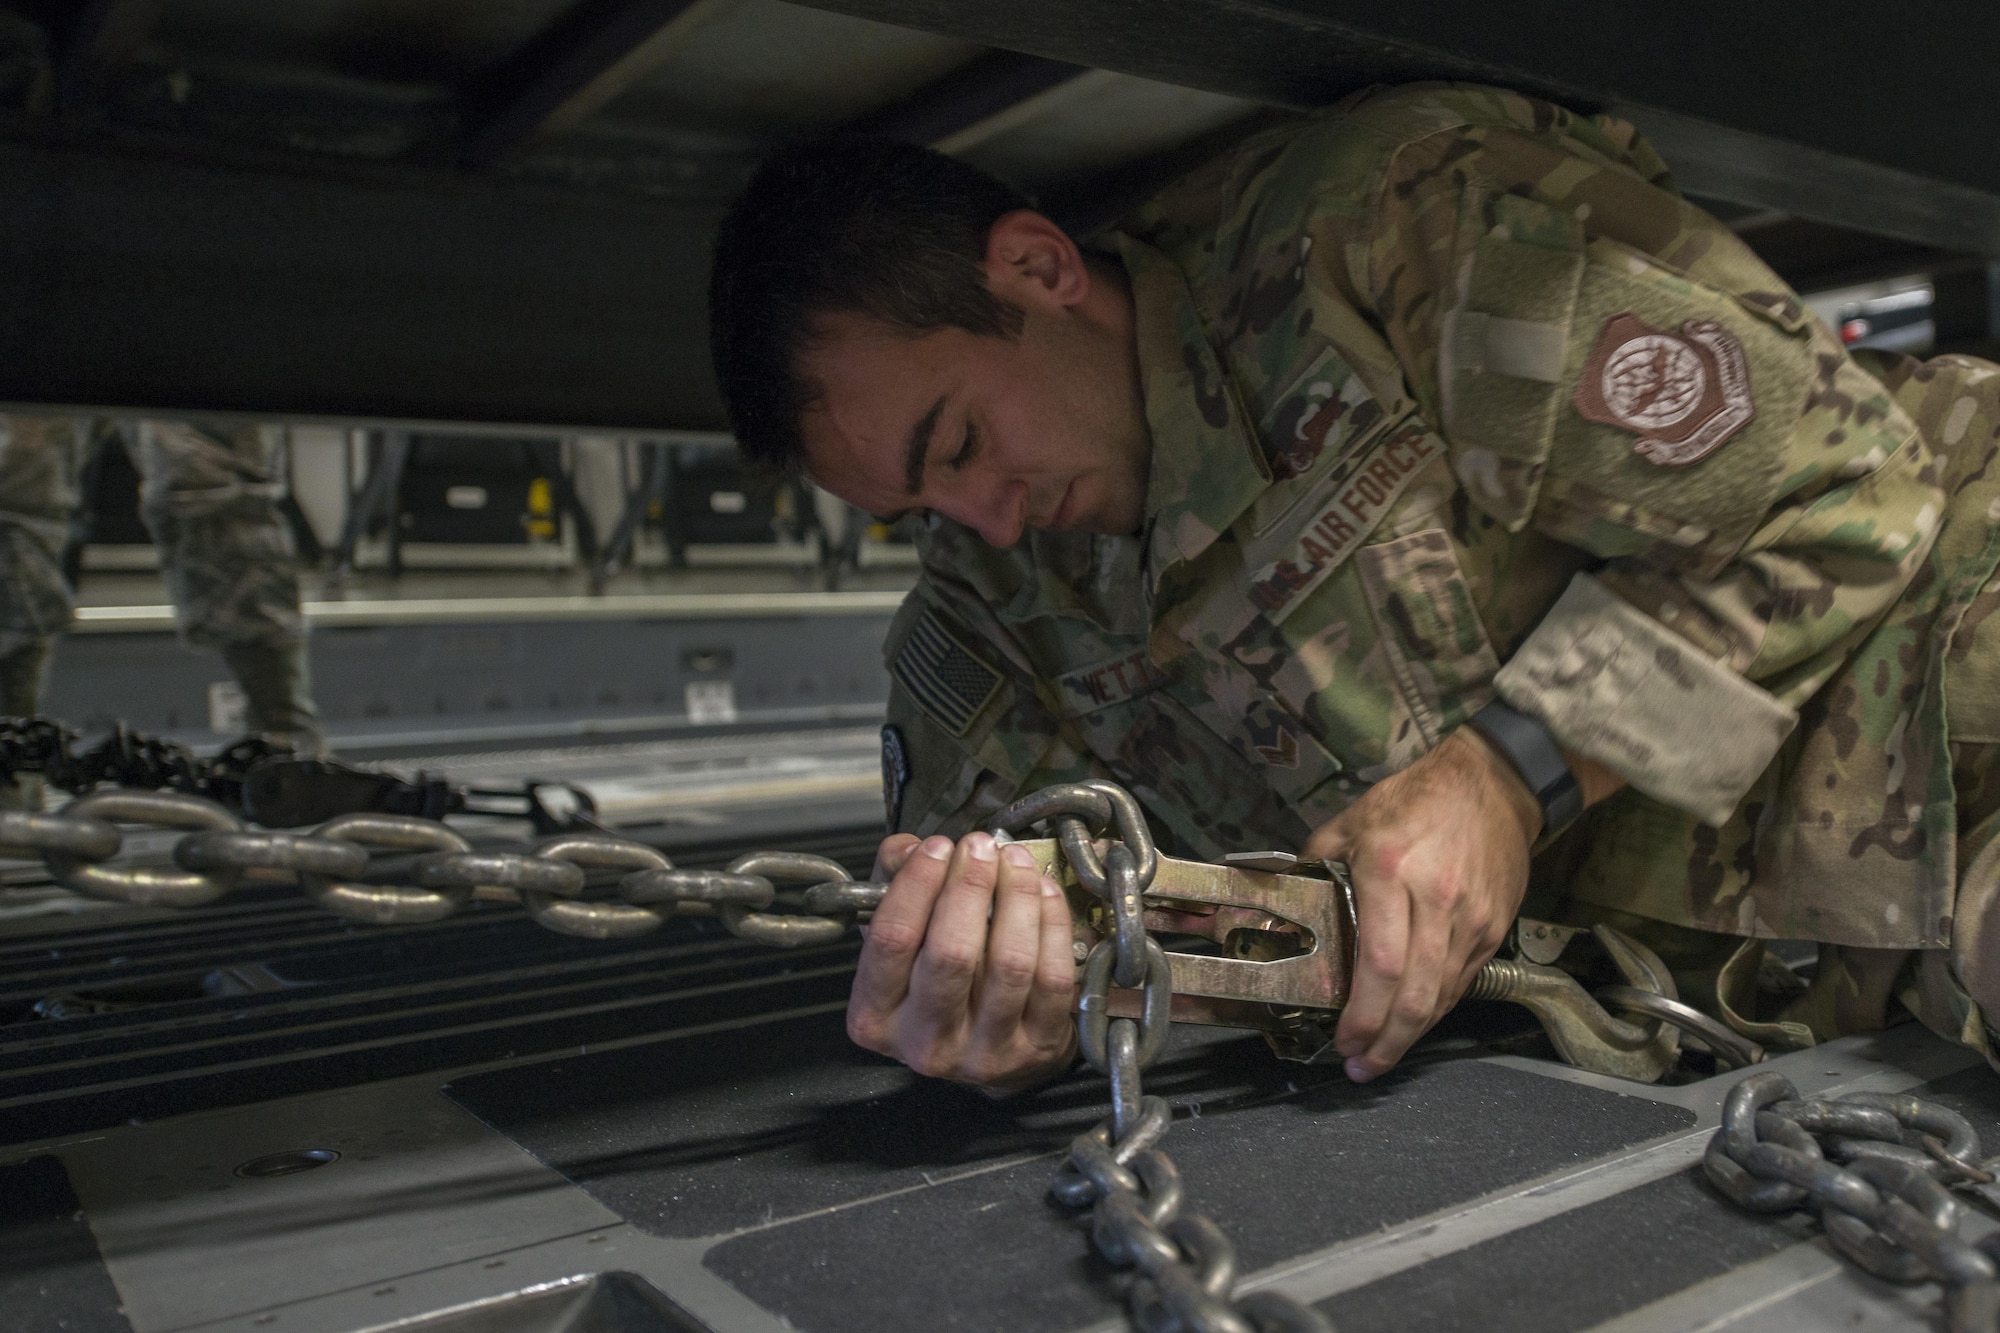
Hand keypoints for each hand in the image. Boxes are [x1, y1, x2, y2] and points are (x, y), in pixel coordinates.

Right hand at [846, 831, 1079, 1092]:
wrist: (987, 1047)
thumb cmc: (935, 979)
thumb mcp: (900, 934)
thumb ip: (894, 881)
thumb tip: (915, 849)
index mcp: (876, 1016)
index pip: (892, 940)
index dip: (917, 883)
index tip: (938, 846)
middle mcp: (926, 1043)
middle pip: (951, 953)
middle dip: (970, 886)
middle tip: (981, 846)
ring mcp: (985, 1053)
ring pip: (1009, 963)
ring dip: (1017, 897)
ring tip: (1015, 860)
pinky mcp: (1038, 1048)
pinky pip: (1052, 977)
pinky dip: (1052, 923)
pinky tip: (1043, 891)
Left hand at [1302, 728, 1540, 1082]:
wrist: (1495, 784)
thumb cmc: (1414, 799)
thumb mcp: (1352, 820)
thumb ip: (1316, 863)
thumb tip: (1279, 901)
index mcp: (1391, 870)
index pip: (1380, 961)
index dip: (1362, 1012)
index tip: (1342, 1040)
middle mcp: (1437, 900)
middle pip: (1415, 992)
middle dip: (1386, 1040)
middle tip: (1360, 1067)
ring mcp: (1471, 918)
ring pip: (1442, 995)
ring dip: (1411, 1034)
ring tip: (1381, 1056)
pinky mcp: (1494, 928)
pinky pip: (1461, 981)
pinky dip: (1435, 1008)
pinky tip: (1412, 1022)